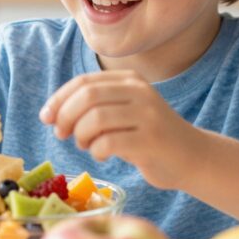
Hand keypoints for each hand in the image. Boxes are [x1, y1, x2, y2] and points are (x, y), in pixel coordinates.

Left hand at [39, 70, 192, 189]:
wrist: (191, 157)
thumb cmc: (148, 137)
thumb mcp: (123, 112)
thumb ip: (94, 107)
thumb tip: (52, 114)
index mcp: (129, 80)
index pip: (83, 82)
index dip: (59, 99)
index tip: (46, 117)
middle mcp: (139, 92)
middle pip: (87, 97)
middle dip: (65, 116)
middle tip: (60, 134)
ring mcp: (147, 115)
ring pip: (96, 119)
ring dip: (81, 135)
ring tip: (85, 145)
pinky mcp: (150, 141)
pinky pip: (109, 143)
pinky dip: (96, 151)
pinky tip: (101, 155)